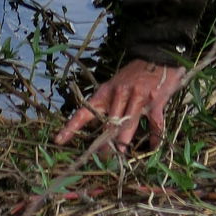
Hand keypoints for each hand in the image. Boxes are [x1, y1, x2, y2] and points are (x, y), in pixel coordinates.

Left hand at [55, 58, 187, 156]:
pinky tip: (153, 147)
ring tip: (121, 154)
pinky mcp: (154, 100)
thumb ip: (109, 106)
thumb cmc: (134, 75)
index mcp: (106, 91)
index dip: (72, 126)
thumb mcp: (116, 85)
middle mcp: (119, 93)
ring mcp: (137, 96)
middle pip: (108, 124)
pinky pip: (154, 124)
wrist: (157, 57)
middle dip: (104, 144)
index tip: (58, 139)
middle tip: (102, 158)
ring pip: (128, 124)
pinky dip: (154, 137)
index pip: (85, 111)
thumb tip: (102, 133)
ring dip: (124, 141)